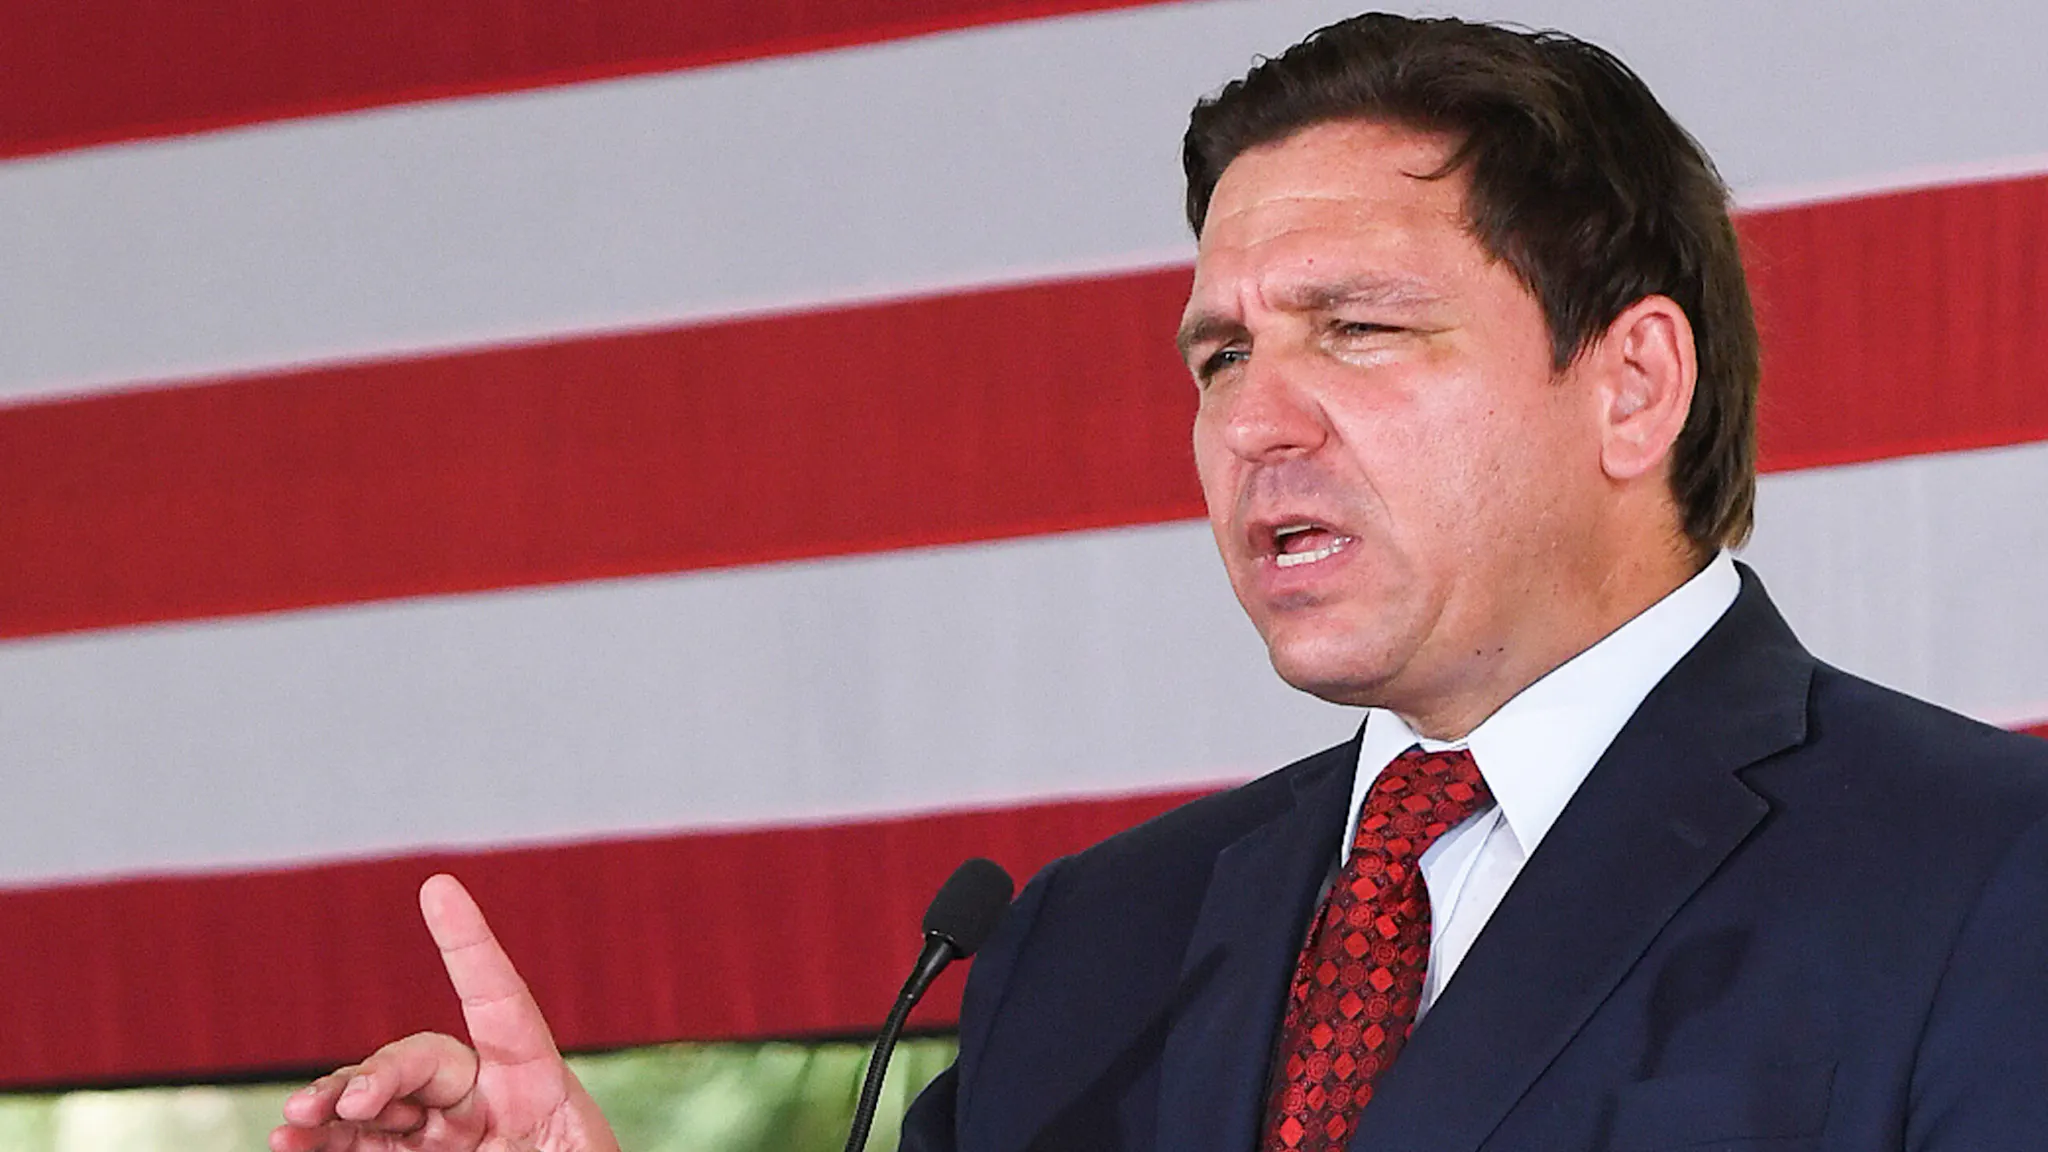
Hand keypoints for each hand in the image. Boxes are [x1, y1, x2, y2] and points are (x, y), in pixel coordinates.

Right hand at [270, 874, 620, 1151]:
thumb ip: (554, 1142)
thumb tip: (485, 1126)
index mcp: (537, 1082)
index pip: (501, 1001)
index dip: (469, 945)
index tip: (438, 887)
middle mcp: (486, 1095)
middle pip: (423, 1059)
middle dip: (380, 1070)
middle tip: (354, 1100)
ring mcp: (447, 1129)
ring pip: (379, 1099)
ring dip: (335, 1101)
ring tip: (297, 1117)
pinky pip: (363, 1142)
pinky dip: (326, 1140)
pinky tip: (291, 1141)